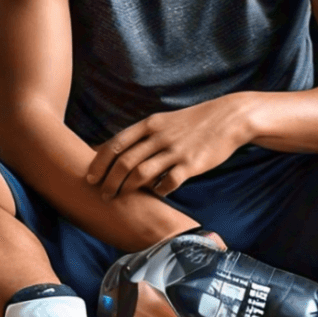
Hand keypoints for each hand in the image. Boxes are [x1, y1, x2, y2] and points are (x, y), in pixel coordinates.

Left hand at [86, 95, 252, 199]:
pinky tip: (156, 193)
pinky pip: (167, 183)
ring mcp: (175, 151)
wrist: (228, 118)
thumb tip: (119, 150)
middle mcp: (159, 137)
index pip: (116, 144)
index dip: (99, 163)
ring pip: (141, 174)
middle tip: (102, 194)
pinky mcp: (191, 164)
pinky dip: (157, 191)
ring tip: (119, 198)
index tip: (89, 177)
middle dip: (108, 181)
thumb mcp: (165, 121)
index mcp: (150, 124)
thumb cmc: (194, 122)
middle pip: (124, 162)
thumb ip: (144, 135)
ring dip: (126, 189)